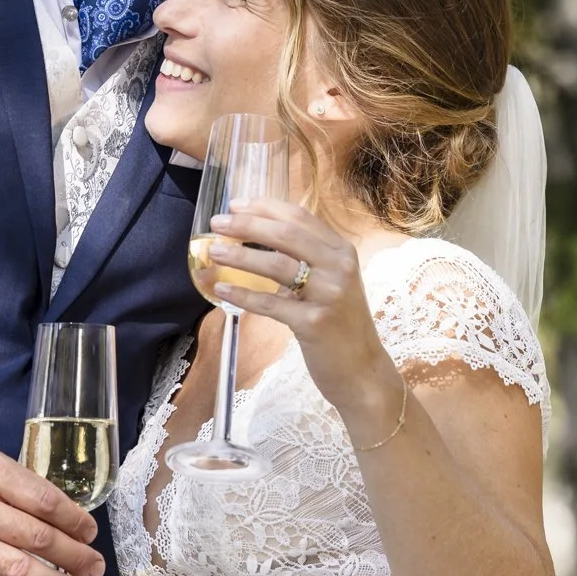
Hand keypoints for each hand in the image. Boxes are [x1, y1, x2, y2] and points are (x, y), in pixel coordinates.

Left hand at [205, 199, 397, 418]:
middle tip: (217, 223)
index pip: (300, 217)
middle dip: (247, 225)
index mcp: (342, 251)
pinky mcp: (314, 323)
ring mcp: (329, 294)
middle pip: (286, 234)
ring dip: (240, 256)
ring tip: (214, 252)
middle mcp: (339, 267)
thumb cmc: (341, 324)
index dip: (265, 208)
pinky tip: (221, 290)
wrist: (362, 370)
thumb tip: (256, 238)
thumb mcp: (332, 283)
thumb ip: (306, 259)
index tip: (235, 205)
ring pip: (277, 265)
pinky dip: (243, 295)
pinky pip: (271, 304)